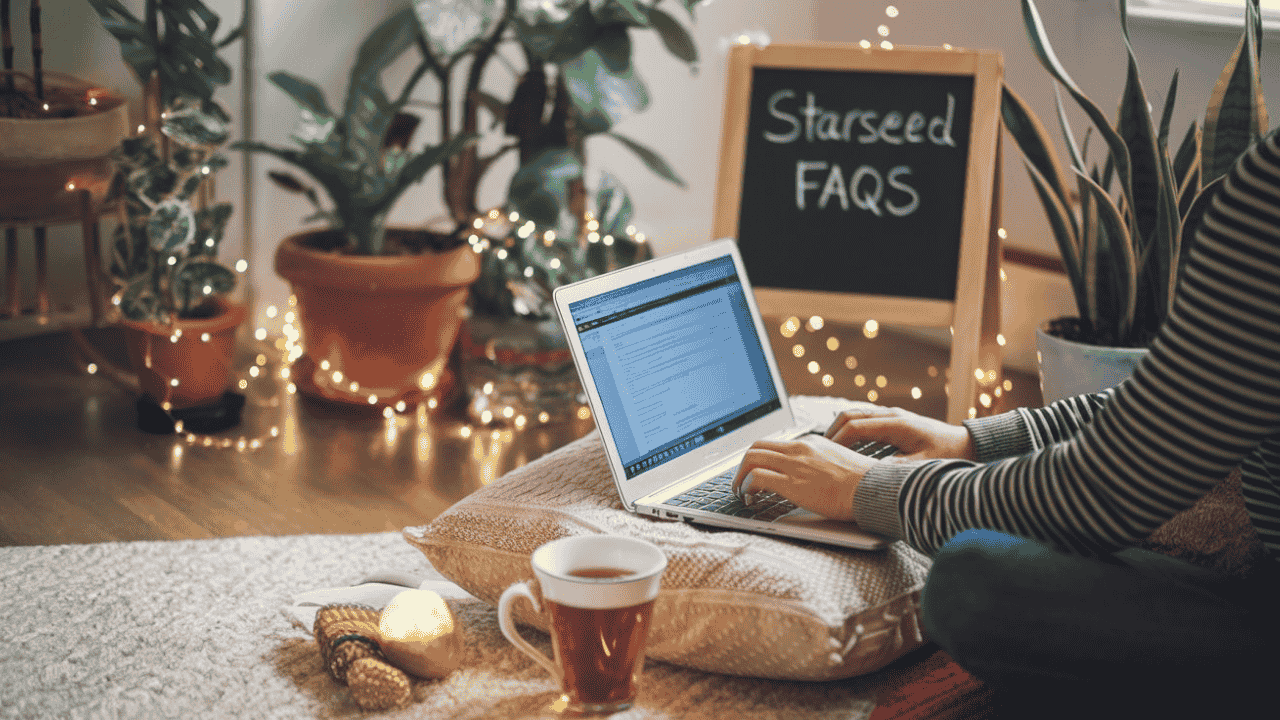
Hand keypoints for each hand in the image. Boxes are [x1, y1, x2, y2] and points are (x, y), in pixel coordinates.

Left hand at [730, 434, 875, 521]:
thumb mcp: (839, 465)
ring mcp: (795, 464)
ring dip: (740, 476)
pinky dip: (746, 485)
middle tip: (741, 481)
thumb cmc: (864, 485)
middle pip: (756, 447)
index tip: (756, 472)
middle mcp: (799, 449)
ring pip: (751, 458)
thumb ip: (821, 466)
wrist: (875, 490)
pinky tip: (749, 497)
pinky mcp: (792, 482)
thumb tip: (811, 478)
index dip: (760, 459)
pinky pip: (756, 477)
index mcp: (811, 444)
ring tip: (740, 492)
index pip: (774, 444)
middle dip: (743, 465)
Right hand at [824, 404, 975, 460]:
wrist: (967, 444)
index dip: (837, 440)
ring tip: (827, 449)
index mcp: (896, 424)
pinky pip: (864, 420)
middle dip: (831, 431)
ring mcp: (891, 416)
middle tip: (819, 450)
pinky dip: (849, 430)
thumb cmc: (948, 454)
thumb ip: (896, 469)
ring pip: (855, 415)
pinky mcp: (893, 421)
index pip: (855, 426)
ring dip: (839, 429)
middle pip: (850, 415)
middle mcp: (891, 415)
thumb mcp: (922, 466)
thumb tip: (871, 475)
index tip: (825, 454)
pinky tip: (846, 447)